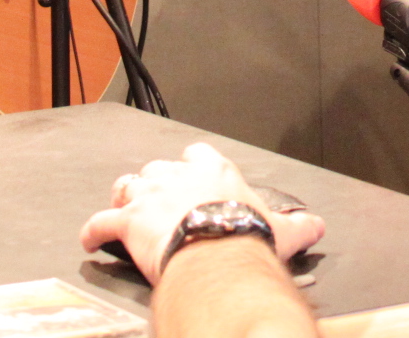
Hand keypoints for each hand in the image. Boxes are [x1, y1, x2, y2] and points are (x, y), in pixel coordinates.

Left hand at [79, 143, 324, 283]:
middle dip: (154, 181)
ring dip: (124, 197)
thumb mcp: (283, 230)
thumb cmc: (246, 238)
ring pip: (127, 185)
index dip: (192, 165)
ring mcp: (150, 196)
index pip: (198, 154)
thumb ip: (299, 225)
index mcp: (214, 170)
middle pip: (157, 167)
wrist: (218, 255)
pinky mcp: (128, 222)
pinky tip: (91, 239)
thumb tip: (317, 225)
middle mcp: (177, 175)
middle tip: (155, 198)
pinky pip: (101, 222)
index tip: (192, 172)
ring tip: (122, 207)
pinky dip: (94, 231)